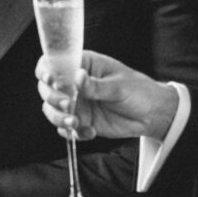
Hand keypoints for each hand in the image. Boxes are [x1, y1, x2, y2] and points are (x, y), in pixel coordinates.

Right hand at [36, 51, 178, 141]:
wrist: (152, 115)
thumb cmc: (138, 91)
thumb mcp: (119, 86)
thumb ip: (96, 85)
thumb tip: (78, 77)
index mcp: (83, 65)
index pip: (53, 63)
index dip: (46, 70)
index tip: (51, 80)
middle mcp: (75, 84)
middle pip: (47, 89)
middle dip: (54, 99)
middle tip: (70, 105)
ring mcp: (77, 103)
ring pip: (52, 110)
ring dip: (59, 118)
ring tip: (77, 123)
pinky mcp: (81, 121)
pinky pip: (65, 129)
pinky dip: (73, 133)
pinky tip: (90, 131)